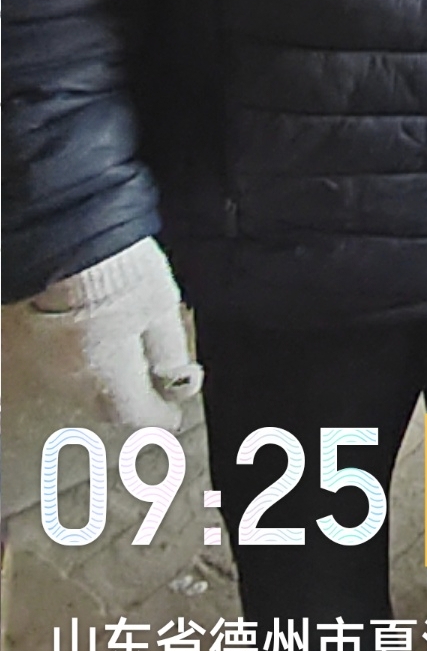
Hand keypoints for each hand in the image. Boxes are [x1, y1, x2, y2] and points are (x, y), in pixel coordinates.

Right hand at [29, 236, 202, 429]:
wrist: (64, 234)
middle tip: (149, 374)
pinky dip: (72, 354)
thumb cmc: (116, 266)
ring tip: (118, 339)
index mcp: (109, 375)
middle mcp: (70, 379)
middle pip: (106, 404)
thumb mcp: (161, 308)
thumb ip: (169, 353)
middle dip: (129, 394)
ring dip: (100, 373)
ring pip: (77, 383)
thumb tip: (181, 384)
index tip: (171, 410)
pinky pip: (53, 361)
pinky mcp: (21, 342)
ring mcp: (40, 363)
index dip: (160, 415)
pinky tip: (85, 327)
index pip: (138, 417)